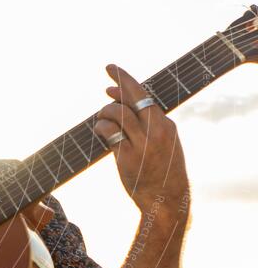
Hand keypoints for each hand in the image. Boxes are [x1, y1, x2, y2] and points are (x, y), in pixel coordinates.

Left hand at [92, 64, 189, 214]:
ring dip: (105, 112)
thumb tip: (115, 97)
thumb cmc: (160, 170)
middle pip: (133, 98)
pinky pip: (109, 133)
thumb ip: (143, 123)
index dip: (127, 81)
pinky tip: (100, 131)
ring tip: (102, 118)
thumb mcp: (161, 144)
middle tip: (107, 68)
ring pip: (118, 113)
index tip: (113, 70)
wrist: (166, 199)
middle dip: (119, 80)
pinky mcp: (128, 156)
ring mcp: (143, 144)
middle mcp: (157, 131)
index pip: (145, 96)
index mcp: (166, 126)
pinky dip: (102, 128)